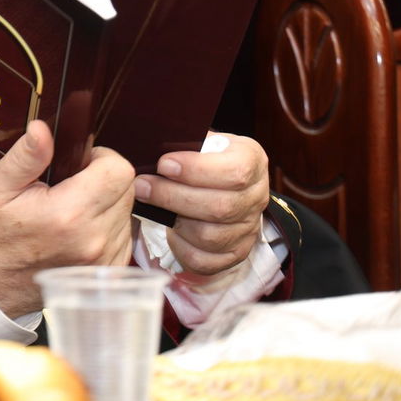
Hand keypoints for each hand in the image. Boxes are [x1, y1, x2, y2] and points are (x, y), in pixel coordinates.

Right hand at [0, 120, 135, 317]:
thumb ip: (27, 157)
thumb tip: (42, 129)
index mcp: (69, 214)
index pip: (119, 171)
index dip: (101, 158)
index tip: (79, 163)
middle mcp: (94, 240)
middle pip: (126, 189)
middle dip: (103, 179)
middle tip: (69, 186)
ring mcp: (104, 260)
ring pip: (127, 211)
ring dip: (106, 203)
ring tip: (70, 210)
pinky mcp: (109, 271)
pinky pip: (124, 234)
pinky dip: (107, 226)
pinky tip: (78, 229)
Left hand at [134, 132, 268, 275]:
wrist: (215, 180)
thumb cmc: (199, 156)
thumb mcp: (197, 139)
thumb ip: (183, 141)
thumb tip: (151, 146)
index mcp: (251, 160)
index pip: (235, 171)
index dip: (197, 170)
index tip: (163, 164)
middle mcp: (257, 196)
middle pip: (221, 207)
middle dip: (174, 197)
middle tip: (143, 185)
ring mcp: (249, 228)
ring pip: (212, 237)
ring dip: (175, 222)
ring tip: (151, 205)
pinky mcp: (234, 253)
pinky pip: (206, 261)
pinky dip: (181, 248)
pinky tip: (168, 231)